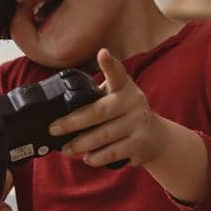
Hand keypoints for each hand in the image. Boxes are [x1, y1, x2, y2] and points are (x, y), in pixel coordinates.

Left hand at [54, 48, 174, 168]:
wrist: (156, 138)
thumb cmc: (125, 115)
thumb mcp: (115, 98)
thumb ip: (94, 96)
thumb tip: (57, 108)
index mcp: (124, 87)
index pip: (117, 73)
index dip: (110, 63)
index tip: (102, 53)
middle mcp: (134, 102)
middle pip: (99, 112)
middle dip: (73, 122)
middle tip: (54, 129)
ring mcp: (139, 123)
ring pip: (104, 135)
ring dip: (81, 144)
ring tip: (67, 149)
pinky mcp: (140, 144)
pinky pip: (112, 153)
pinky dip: (96, 157)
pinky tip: (88, 158)